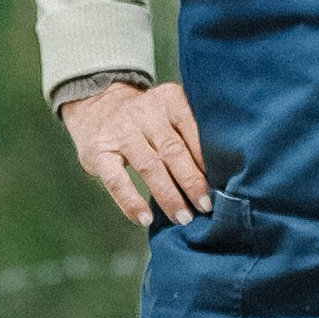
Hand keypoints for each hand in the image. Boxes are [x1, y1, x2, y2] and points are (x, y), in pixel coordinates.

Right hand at [61, 77, 210, 226]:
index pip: (192, 129)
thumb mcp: (168, 110)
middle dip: (192, 182)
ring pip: (149, 166)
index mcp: (168, 100)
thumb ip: (190, 131)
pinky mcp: (100, 152)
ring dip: (168, 195)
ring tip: (183, 217)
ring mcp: (121, 132)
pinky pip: (117, 180)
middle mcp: (145, 112)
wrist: (95, 104)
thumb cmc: (145, 118)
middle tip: (205, 206)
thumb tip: (220, 173)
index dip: (208, 158)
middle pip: (173, 150)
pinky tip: (145, 218)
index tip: (222, 182)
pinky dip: (131, 202)